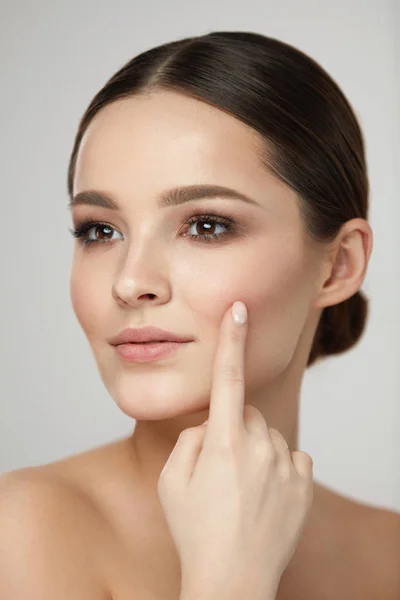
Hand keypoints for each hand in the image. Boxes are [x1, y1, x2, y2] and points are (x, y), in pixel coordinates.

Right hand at [157, 301, 313, 599]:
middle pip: (245, 414)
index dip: (231, 340)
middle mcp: (259, 446)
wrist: (231, 580)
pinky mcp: (304, 482)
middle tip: (218, 471)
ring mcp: (285, 465)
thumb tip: (212, 426)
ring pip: (267, 435)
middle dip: (231, 430)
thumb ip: (191, 437)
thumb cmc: (193, 530)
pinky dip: (277, 467)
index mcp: (222, 441)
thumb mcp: (170, 479)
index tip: (238, 309)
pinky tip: (264, 496)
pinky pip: (290, 457)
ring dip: (254, 451)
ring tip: (239, 491)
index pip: (227, 379)